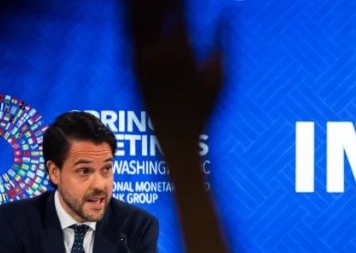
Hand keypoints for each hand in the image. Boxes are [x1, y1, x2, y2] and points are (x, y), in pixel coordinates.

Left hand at [127, 0, 223, 153]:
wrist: (175, 135)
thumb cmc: (204, 109)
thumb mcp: (221, 77)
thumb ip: (222, 42)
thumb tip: (226, 13)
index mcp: (182, 52)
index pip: (178, 9)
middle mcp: (158, 52)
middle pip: (154, 9)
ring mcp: (141, 57)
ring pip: (136, 16)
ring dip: (140, 2)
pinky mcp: (131, 62)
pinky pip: (128, 30)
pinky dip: (131, 13)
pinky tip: (133, 4)